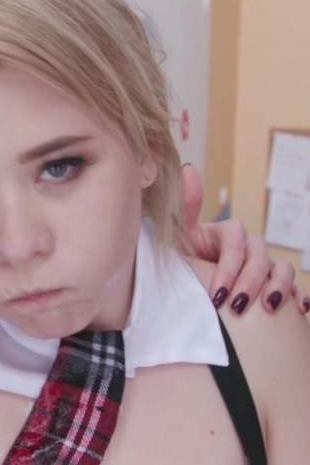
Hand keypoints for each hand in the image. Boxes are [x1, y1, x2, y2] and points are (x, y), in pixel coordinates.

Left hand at [180, 165, 307, 314]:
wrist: (191, 283)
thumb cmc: (186, 258)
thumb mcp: (180, 235)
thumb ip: (185, 207)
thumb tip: (189, 169)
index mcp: (229, 233)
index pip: (236, 244)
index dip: (229, 268)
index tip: (217, 294)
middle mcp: (250, 247)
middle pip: (260, 258)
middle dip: (249, 283)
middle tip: (236, 306)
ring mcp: (265, 264)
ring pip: (283, 269)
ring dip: (279, 287)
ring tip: (269, 308)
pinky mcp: (275, 284)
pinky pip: (296, 288)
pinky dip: (300, 296)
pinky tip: (299, 308)